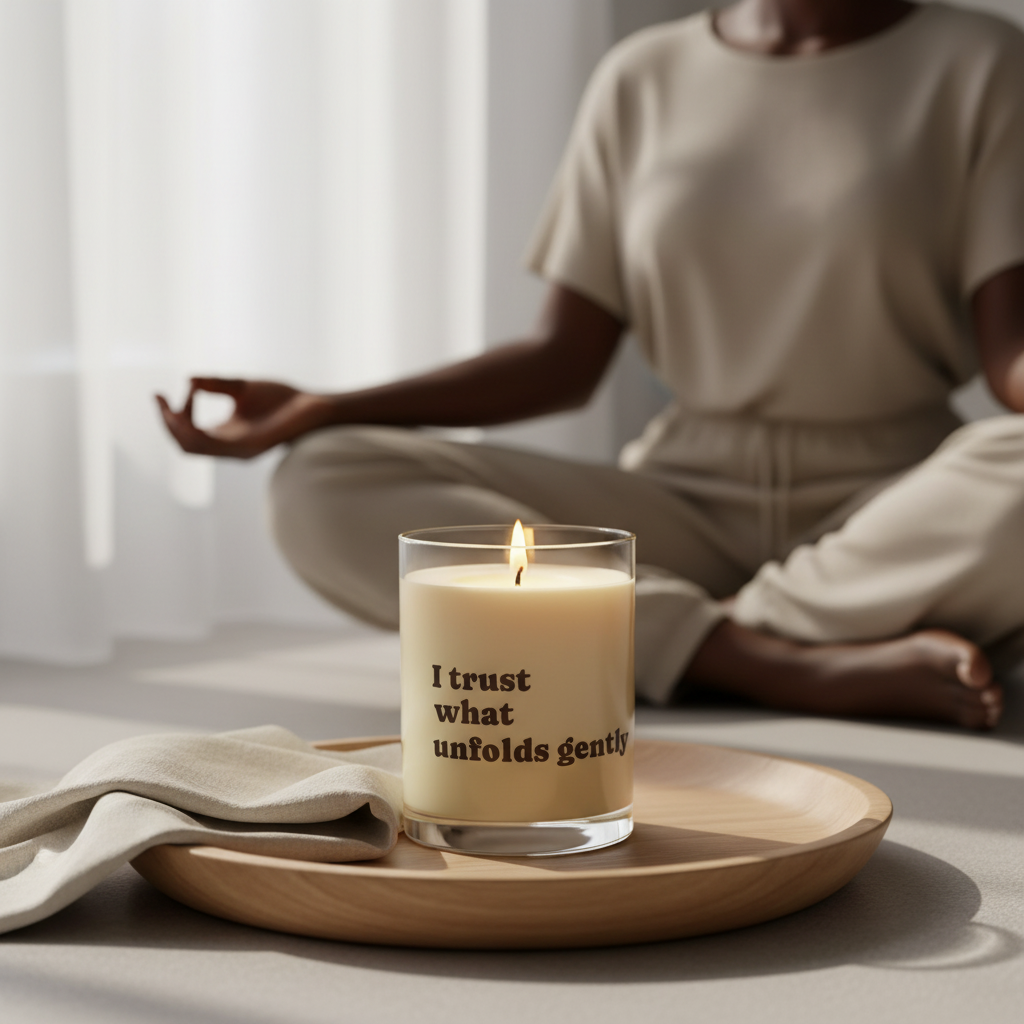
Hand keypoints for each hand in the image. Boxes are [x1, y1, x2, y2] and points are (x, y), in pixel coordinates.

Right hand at [156, 378, 327, 458]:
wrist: (313, 405)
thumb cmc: (282, 398)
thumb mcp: (241, 387)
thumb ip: (215, 384)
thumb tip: (189, 380)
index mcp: (225, 435)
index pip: (187, 434)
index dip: (170, 416)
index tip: (162, 393)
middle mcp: (229, 447)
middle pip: (184, 444)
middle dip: (167, 423)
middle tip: (160, 400)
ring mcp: (238, 450)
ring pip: (193, 447)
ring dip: (177, 427)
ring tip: (170, 406)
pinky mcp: (250, 447)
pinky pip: (213, 444)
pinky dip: (196, 427)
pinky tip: (191, 405)